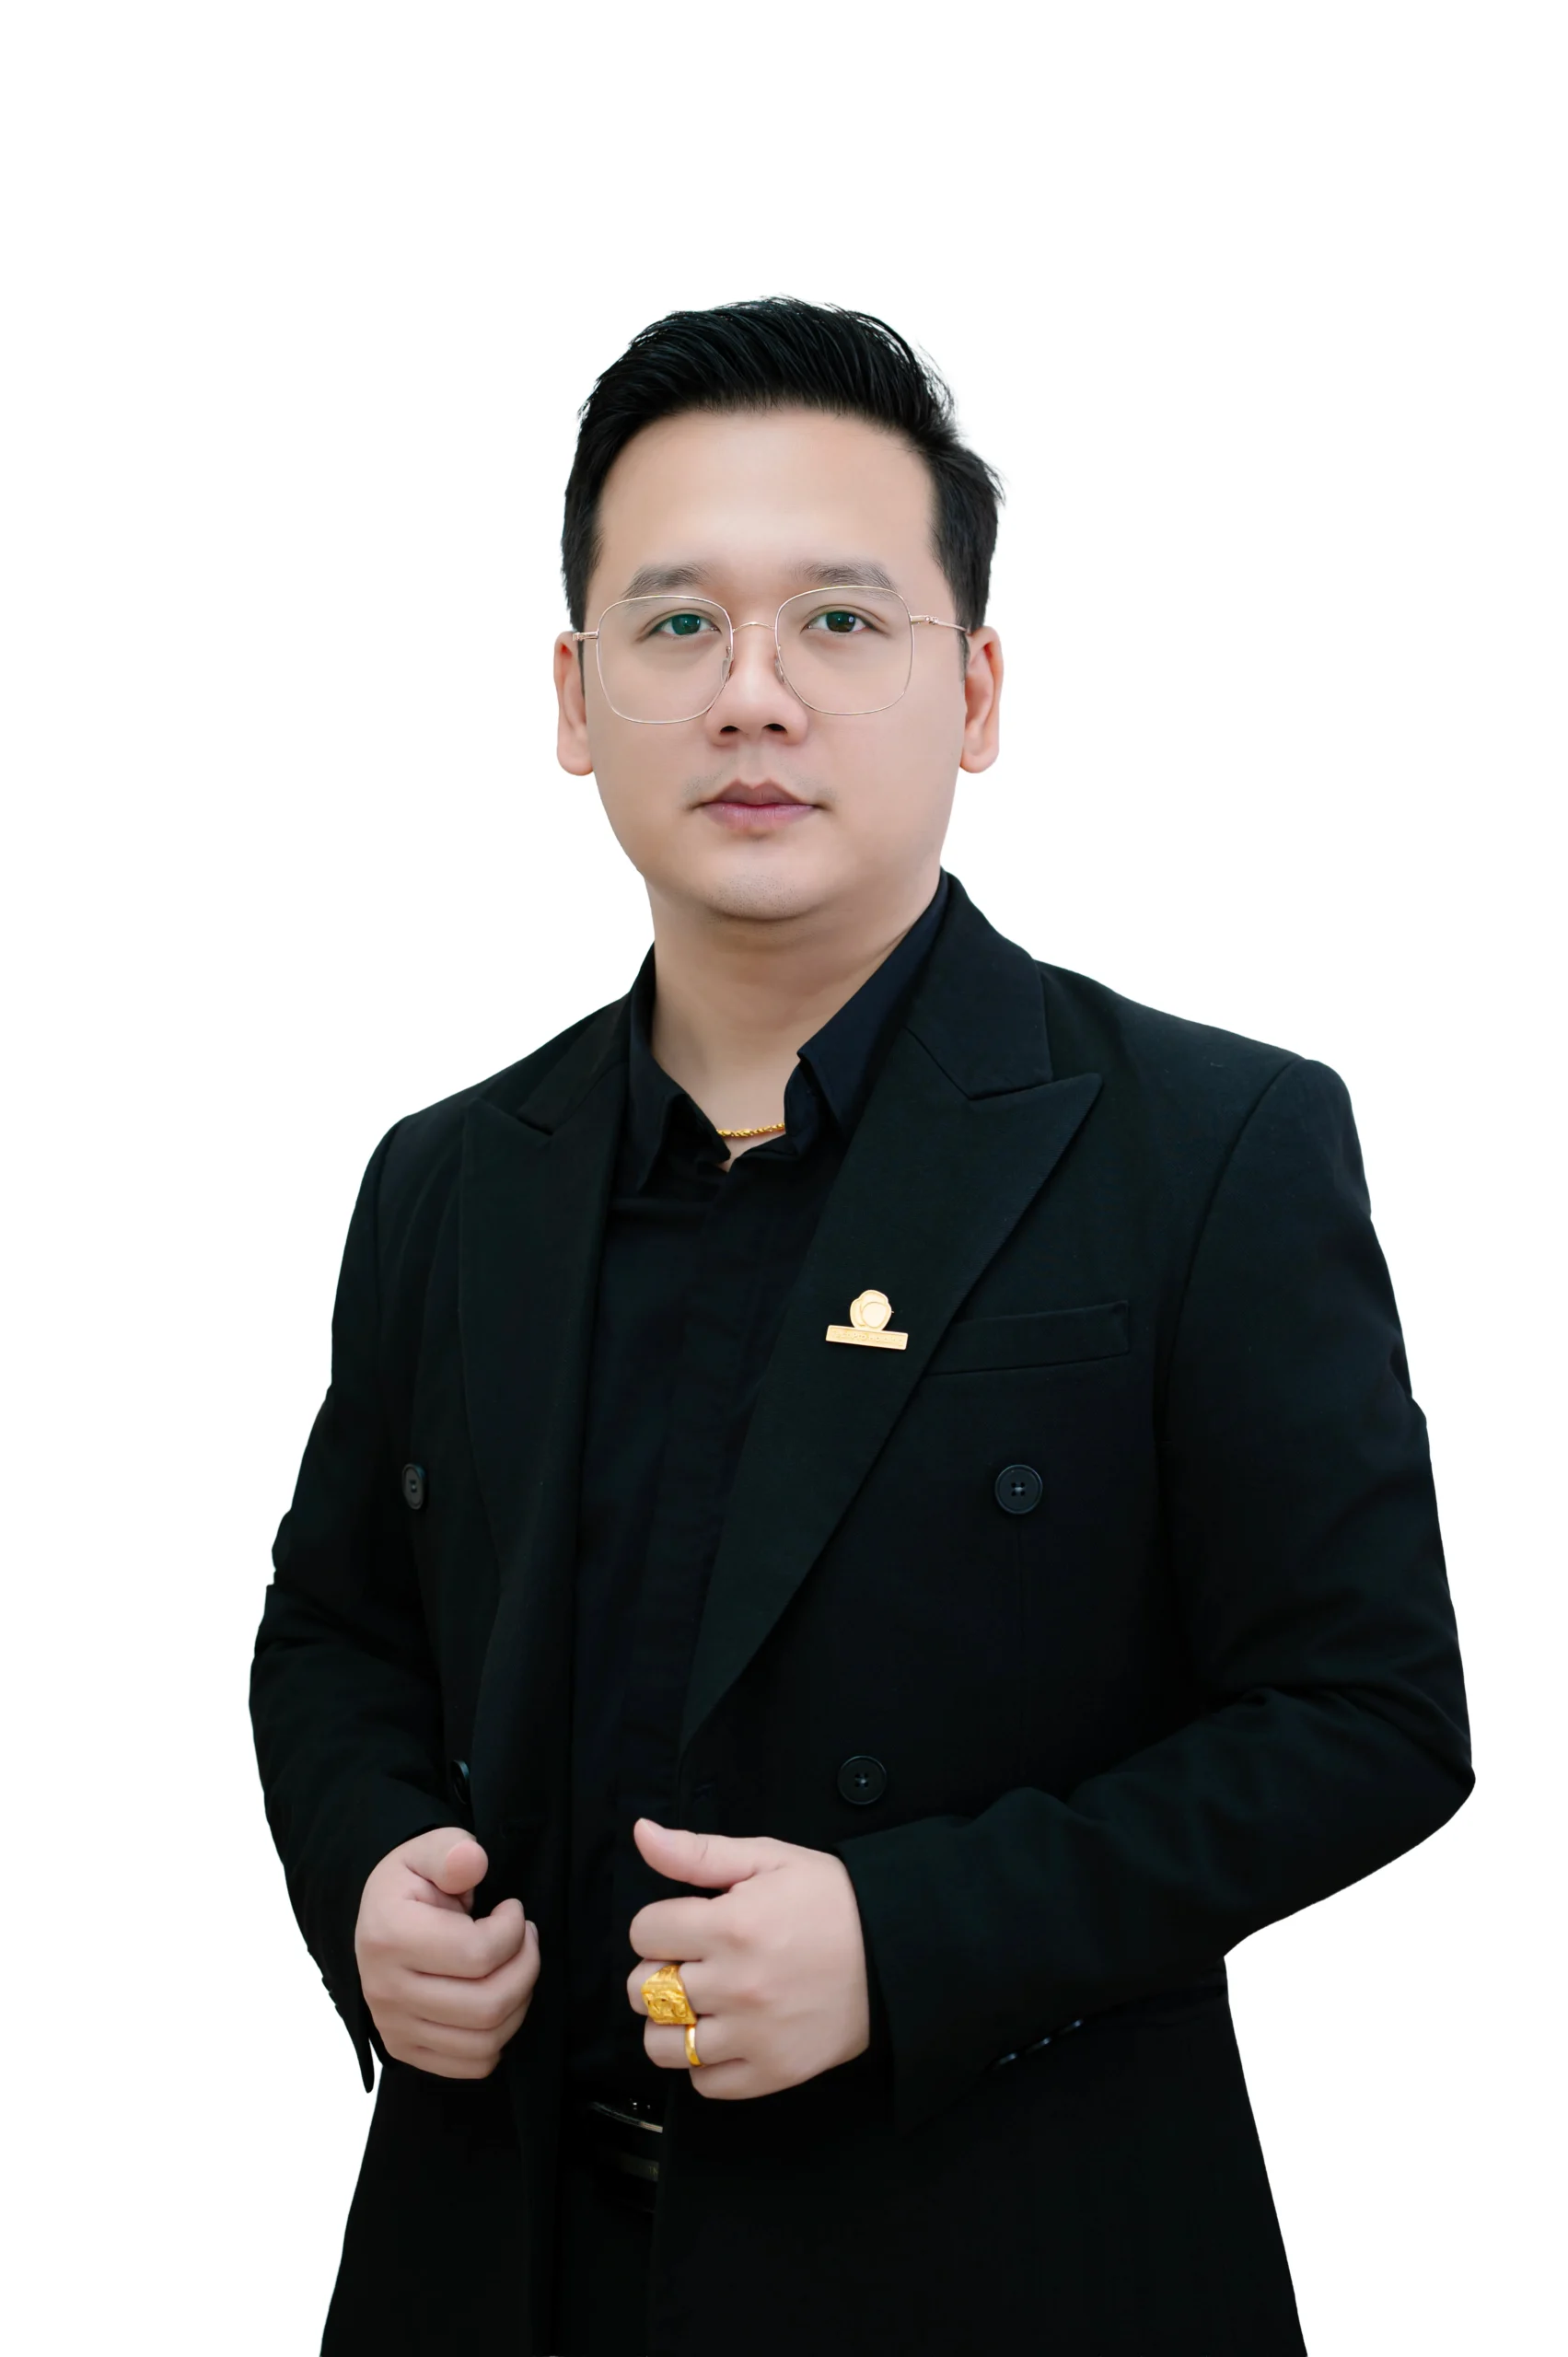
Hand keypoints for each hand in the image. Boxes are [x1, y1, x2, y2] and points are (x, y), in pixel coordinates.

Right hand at [354, 1827, 538, 2078]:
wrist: (375, 1920)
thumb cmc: (410, 1885)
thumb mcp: (427, 1851)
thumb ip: (452, 1851)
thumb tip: (472, 1860)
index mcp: (390, 1936)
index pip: (478, 1954)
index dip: (514, 1931)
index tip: (513, 1910)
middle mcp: (387, 1990)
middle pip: (487, 2004)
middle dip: (526, 1968)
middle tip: (526, 1940)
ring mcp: (394, 2027)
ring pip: (485, 2041)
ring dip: (519, 2003)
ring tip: (515, 1967)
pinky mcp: (405, 2049)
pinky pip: (472, 2064)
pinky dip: (499, 2038)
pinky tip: (498, 2000)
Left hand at [626, 1819, 870, 2099]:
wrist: (895, 1952)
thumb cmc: (832, 1900)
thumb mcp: (769, 1859)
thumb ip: (698, 1852)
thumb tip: (643, 1833)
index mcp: (731, 1926)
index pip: (644, 1932)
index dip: (659, 1923)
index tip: (686, 1924)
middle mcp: (735, 1985)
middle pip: (643, 1989)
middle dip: (657, 1970)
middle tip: (692, 1961)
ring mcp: (752, 2036)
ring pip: (662, 2044)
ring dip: (670, 2022)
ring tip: (699, 2003)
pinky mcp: (772, 2072)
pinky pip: (704, 2082)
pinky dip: (704, 2062)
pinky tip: (725, 2033)